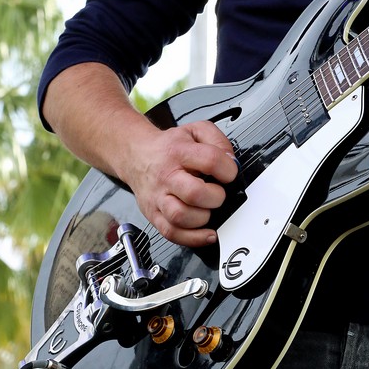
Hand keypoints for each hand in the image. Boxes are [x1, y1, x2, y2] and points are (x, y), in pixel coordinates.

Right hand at [123, 120, 237, 246]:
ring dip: (203, 218)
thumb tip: (231, 160)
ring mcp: (158, 198)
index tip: (231, 173)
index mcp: (179, 152)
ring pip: (180, 217)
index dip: (228, 169)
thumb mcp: (195, 130)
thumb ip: (217, 140)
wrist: (137, 155)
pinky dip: (193, 238)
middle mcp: (167, 176)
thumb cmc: (169, 147)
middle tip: (218, 194)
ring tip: (208, 209)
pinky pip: (172, 233)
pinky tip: (207, 233)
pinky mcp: (154, 215)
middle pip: (194, 193)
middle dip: (216, 197)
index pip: (210, 160)